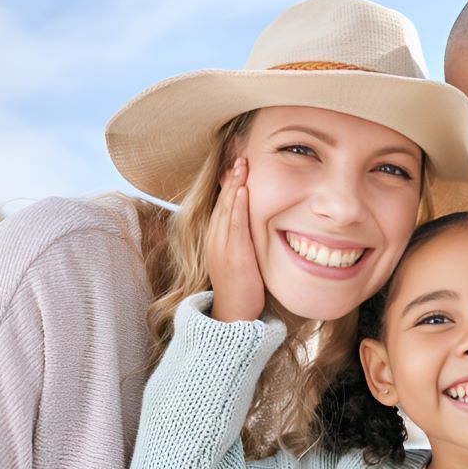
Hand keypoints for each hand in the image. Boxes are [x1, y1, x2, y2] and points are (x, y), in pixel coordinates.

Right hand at [205, 158, 265, 321]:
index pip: (222, 205)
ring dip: (235, 185)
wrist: (234, 312)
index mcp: (215, 238)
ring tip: (241, 165)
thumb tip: (251, 226)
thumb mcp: (237, 258)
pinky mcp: (234, 254)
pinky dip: (239, 206)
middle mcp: (216, 239)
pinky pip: (235, 225)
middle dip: (231, 179)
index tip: (235, 166)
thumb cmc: (240, 287)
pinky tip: (243, 191)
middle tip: (239, 156)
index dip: (229, 185)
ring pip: (228, 209)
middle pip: (223, 202)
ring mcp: (223, 246)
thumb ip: (240, 240)